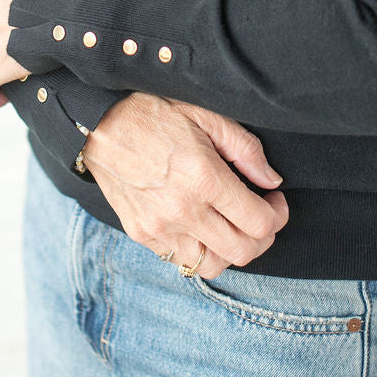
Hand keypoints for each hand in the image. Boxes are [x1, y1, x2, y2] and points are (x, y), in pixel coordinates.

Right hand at [79, 92, 288, 279]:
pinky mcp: (142, 235)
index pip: (259, 223)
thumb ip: (245, 148)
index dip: (277, 215)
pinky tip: (202, 224)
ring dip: (230, 249)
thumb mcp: (205, 114)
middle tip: (261, 214)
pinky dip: (200, 250)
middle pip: (243, 251)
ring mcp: (159, 228)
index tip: (274, 199)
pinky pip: (181, 260)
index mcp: (203, 177)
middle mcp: (182, 210)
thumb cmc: (154, 111)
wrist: (99, 123)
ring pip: (213, 266)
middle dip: (263, 237)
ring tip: (231, 223)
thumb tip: (271, 180)